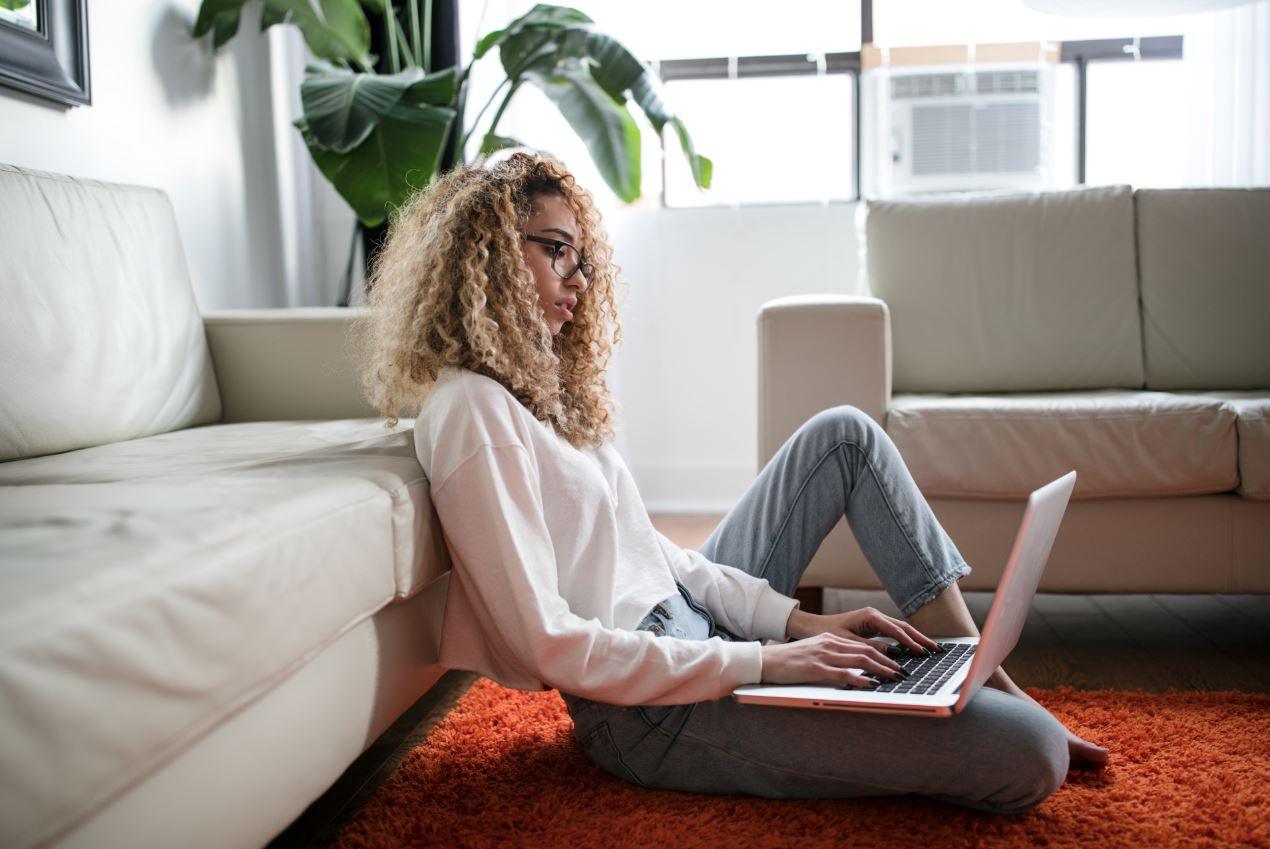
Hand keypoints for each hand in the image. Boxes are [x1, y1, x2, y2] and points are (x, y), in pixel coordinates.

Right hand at [760, 631, 908, 688]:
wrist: (765, 661)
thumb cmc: (788, 661)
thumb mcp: (813, 654)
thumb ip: (832, 658)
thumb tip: (852, 669)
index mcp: (830, 639)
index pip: (862, 645)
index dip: (883, 655)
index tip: (896, 664)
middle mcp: (829, 644)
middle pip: (866, 651)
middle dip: (888, 662)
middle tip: (903, 672)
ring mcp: (823, 656)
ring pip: (859, 660)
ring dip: (880, 670)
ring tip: (894, 678)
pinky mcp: (815, 669)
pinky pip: (842, 673)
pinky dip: (859, 678)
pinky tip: (871, 684)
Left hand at [786, 606, 940, 655]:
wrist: (813, 627)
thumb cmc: (827, 633)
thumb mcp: (848, 643)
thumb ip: (870, 648)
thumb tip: (893, 656)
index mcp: (870, 616)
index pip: (897, 630)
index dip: (911, 643)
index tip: (923, 653)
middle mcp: (875, 615)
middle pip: (904, 627)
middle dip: (921, 639)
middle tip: (937, 650)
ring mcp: (875, 620)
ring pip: (901, 630)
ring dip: (916, 640)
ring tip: (931, 650)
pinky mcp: (873, 626)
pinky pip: (894, 634)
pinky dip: (906, 641)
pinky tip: (914, 650)